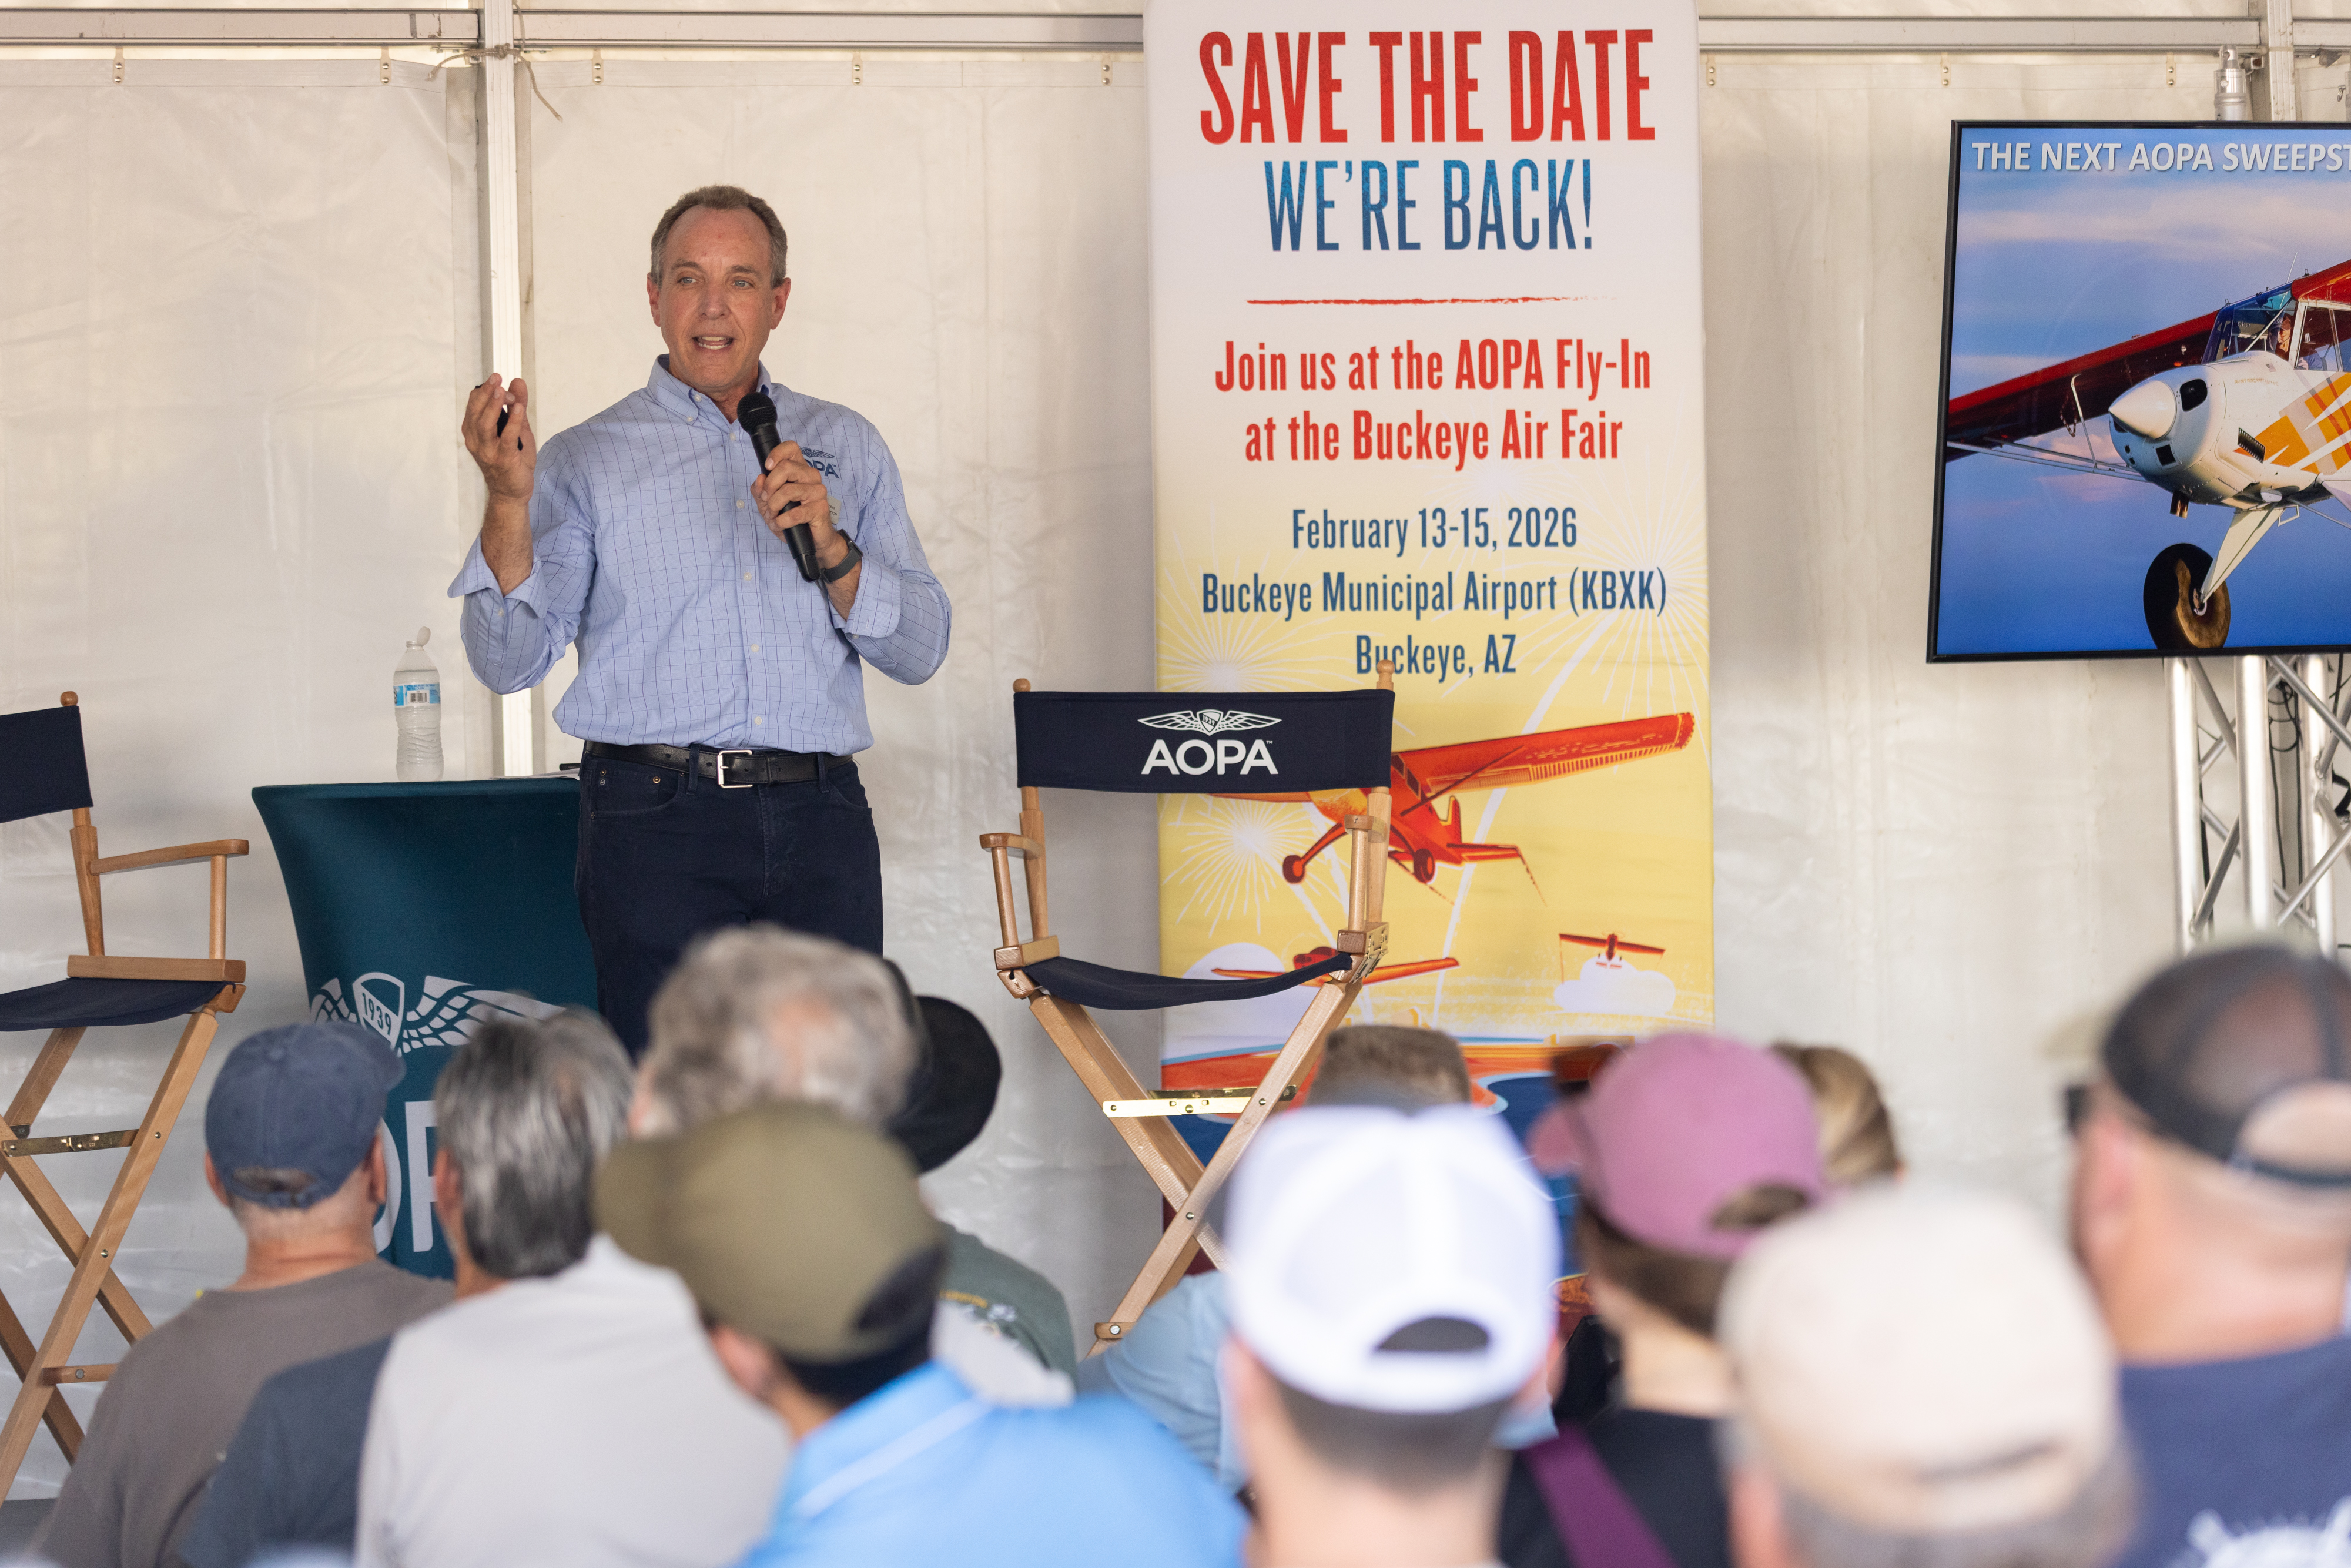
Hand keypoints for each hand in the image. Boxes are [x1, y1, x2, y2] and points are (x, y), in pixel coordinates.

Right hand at [463, 375, 536, 502]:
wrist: (511, 493)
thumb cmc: (512, 460)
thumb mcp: (516, 428)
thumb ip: (516, 406)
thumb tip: (518, 382)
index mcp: (474, 432)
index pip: (472, 405)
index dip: (484, 391)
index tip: (498, 380)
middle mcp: (476, 441)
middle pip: (475, 412)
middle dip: (485, 393)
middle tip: (496, 377)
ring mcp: (488, 451)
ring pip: (485, 424)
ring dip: (493, 406)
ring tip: (503, 391)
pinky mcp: (504, 459)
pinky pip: (506, 438)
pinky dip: (512, 422)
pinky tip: (518, 409)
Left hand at [751, 441, 844, 563]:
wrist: (811, 540)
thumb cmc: (791, 518)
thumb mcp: (768, 503)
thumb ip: (760, 490)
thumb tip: (760, 479)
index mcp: (799, 469)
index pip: (791, 448)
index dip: (776, 454)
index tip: (767, 467)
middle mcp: (810, 476)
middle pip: (786, 467)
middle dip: (769, 486)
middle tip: (766, 500)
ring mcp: (817, 491)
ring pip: (788, 490)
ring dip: (774, 506)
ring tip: (773, 517)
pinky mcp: (820, 508)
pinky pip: (795, 513)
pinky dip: (782, 521)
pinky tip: (780, 525)